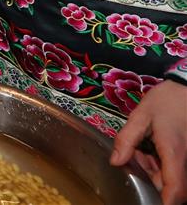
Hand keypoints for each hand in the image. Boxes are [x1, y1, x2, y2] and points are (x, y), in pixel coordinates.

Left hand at [111, 80, 186, 204]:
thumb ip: (126, 140)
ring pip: (170, 176)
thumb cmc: (166, 101)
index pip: (175, 192)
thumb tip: (115, 162)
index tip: (147, 202)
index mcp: (174, 154)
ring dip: (154, 168)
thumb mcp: (141, 116)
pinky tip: (151, 145)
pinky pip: (173, 167)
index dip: (164, 203)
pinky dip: (160, 162)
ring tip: (144, 145)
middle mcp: (185, 161)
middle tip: (136, 154)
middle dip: (149, 177)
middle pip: (169, 185)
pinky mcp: (185, 155)